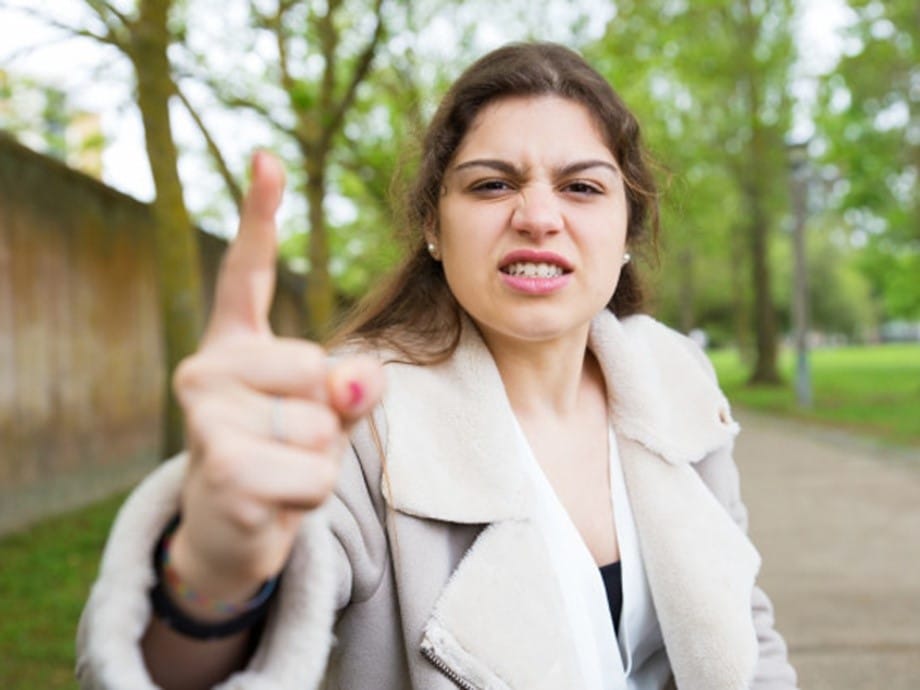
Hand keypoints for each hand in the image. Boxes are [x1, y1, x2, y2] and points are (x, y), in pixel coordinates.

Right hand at [168, 151, 383, 610]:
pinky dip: (312, 495)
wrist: (229, 531)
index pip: (247, 273)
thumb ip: (348, 385)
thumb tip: (355, 380)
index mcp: (235, 344)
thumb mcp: (323, 413)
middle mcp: (206, 369)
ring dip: (320, 461)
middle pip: (316, 370)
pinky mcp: (221, 470)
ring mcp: (205, 420)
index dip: (258, 216)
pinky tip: (273, 501)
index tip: (267, 158)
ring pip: (319, 427)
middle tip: (288, 442)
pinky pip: (313, 474)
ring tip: (280, 470)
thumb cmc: (280, 455)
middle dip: (326, 419)